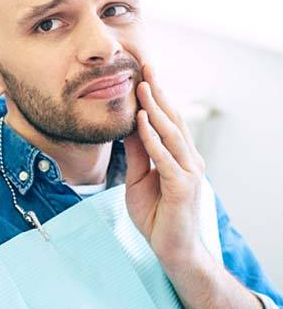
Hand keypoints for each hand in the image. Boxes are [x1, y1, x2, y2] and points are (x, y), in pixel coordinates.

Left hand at [124, 66, 262, 307]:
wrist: (171, 250)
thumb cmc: (155, 214)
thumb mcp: (138, 178)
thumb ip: (136, 153)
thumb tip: (128, 126)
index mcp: (179, 156)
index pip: (168, 120)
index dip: (157, 97)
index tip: (144, 74)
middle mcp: (189, 160)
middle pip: (173, 119)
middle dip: (159, 92)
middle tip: (147, 67)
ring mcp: (188, 173)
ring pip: (171, 134)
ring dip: (156, 108)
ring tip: (143, 86)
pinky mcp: (182, 187)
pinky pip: (164, 158)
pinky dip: (153, 138)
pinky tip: (143, 120)